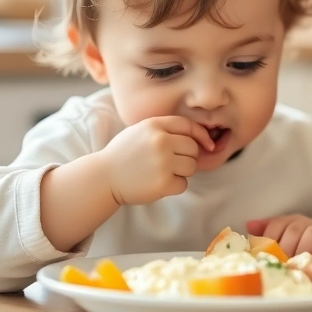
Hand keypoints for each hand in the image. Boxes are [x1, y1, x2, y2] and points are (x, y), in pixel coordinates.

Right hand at [99, 116, 213, 205]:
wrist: (104, 177)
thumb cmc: (124, 154)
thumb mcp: (140, 131)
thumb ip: (165, 130)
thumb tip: (199, 139)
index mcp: (154, 125)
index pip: (188, 126)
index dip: (201, 136)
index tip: (208, 145)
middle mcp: (160, 141)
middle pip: (193, 148)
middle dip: (187, 157)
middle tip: (170, 163)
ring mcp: (162, 162)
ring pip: (191, 166)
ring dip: (182, 172)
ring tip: (162, 172)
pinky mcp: (162, 182)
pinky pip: (183, 184)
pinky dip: (174, 186)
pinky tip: (158, 183)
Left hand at [246, 215, 311, 260]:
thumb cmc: (308, 253)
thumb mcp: (287, 244)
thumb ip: (268, 235)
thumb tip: (249, 225)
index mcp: (293, 224)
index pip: (277, 225)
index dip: (271, 240)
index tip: (270, 256)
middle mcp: (310, 225)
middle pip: (295, 230)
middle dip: (288, 247)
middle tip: (287, 264)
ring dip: (311, 249)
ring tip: (309, 262)